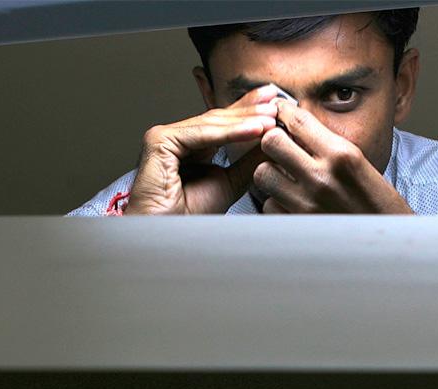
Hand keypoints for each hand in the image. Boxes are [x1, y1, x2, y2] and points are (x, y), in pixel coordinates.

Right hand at [125, 85, 277, 214]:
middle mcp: (176, 138)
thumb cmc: (190, 217)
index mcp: (191, 146)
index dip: (250, 112)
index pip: (224, 124)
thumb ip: (248, 161)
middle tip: (278, 102)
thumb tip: (273, 140)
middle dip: (250, 109)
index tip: (277, 104)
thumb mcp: (231, 183)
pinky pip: (200, 134)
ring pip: (211, 124)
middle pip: (218, 119)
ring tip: (273, 118)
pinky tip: (255, 129)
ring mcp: (165, 137)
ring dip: (245, 120)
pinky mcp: (159, 141)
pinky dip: (230, 133)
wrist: (169, 238)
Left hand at [254, 101, 412, 213]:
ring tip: (284, 177)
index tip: (280, 112)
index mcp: (342, 155)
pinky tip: (291, 203)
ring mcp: (305, 204)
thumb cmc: (379, 206)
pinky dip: (276, 203)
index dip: (283, 111)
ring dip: (271, 173)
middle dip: (273, 141)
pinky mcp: (296, 226)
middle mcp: (321, 177)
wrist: (389, 246)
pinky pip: (268, 205)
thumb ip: (329, 148)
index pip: (298, 120)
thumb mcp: (361, 166)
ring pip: (263, 173)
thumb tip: (297, 128)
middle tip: (280, 147)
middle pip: (271, 142)